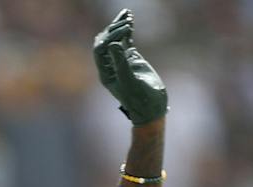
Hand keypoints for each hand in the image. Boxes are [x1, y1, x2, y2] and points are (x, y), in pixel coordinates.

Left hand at [94, 9, 166, 125]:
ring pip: (116, 39)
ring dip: (120, 26)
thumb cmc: (139, 98)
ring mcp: (120, 61)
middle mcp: (110, 66)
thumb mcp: (130, 81)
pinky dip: (128, 31)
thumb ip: (121, 63)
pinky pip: (126, 42)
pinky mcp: (130, 58)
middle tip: (126, 20)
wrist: (151, 106)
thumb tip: (112, 44)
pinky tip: (131, 21)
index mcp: (105, 73)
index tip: (124, 30)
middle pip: (106, 42)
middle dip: (114, 29)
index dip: (110, 37)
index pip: (101, 49)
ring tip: (127, 14)